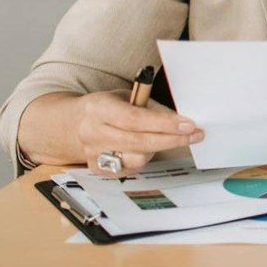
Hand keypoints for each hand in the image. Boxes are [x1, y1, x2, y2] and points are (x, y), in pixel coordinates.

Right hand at [72, 90, 202, 174]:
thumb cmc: (107, 107)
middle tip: (195, 135)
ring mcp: (92, 153)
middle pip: (138, 142)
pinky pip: (129, 169)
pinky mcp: (97, 169)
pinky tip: (145, 149)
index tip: (188, 125)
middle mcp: (92, 132)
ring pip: (135, 159)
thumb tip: (182, 121)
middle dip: (172, 140)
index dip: (164, 123)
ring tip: (161, 138)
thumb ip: (151, 108)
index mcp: (99, 108)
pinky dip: (143, 160)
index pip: (135, 119)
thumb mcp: (127, 96)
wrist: (72, 123)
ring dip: (156, 150)